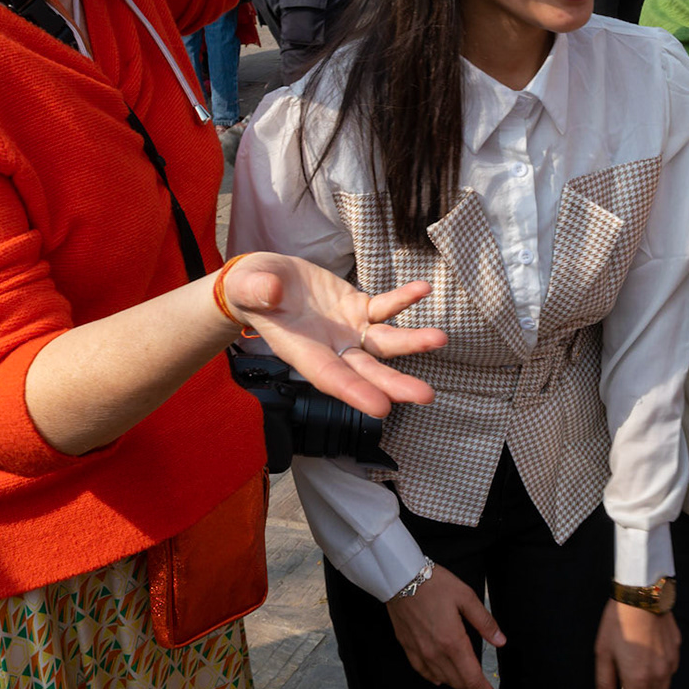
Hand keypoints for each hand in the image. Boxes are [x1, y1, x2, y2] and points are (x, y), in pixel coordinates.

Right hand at [221, 252, 446, 416]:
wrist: (265, 280)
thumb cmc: (252, 291)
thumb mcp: (248, 288)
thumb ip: (259, 291)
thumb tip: (272, 292)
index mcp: (302, 352)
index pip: (331, 377)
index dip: (355, 393)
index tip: (382, 408)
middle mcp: (331, 348)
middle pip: (367, 371)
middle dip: (395, 384)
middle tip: (426, 395)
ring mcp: (348, 330)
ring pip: (384, 342)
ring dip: (412, 342)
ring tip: (440, 338)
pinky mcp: (358, 308)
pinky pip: (384, 306)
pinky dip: (403, 299)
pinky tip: (422, 289)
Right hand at [386, 566, 505, 688]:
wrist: (400, 577)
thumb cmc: (435, 583)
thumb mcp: (466, 597)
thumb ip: (484, 622)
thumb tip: (501, 641)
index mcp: (453, 641)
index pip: (473, 678)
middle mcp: (435, 652)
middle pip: (459, 682)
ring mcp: (420, 652)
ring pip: (442, 678)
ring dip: (458, 684)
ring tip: (469, 684)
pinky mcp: (407, 647)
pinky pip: (423, 671)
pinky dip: (435, 678)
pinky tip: (441, 679)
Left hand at [595, 600, 679, 688]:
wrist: (643, 590)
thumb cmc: (617, 621)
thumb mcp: (602, 652)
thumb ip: (604, 682)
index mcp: (637, 679)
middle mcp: (659, 675)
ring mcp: (671, 662)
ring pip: (660, 687)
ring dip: (647, 687)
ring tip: (632, 669)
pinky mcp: (677, 649)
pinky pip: (668, 669)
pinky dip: (656, 670)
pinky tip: (645, 652)